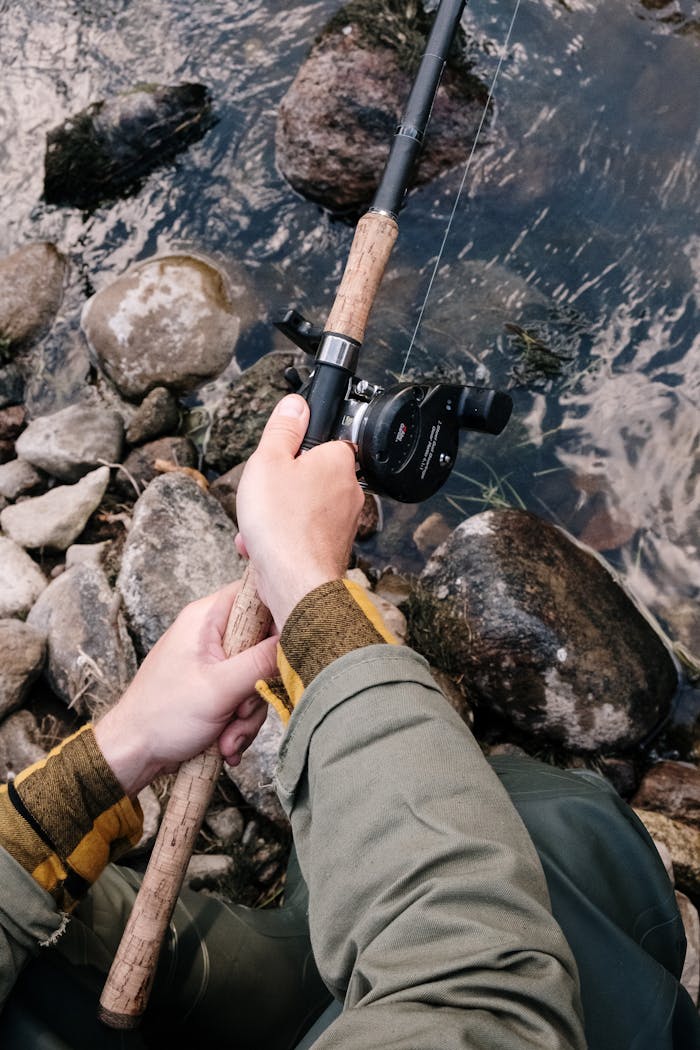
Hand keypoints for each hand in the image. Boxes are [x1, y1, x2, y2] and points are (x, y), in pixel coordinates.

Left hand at [94, 581, 278, 795]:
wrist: (133, 755)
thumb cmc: (161, 716)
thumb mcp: (219, 688)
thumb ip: (261, 662)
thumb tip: (295, 640)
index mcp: (206, 618)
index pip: (256, 594)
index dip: (278, 616)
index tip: (286, 648)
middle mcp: (211, 635)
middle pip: (263, 645)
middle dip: (259, 688)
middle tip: (240, 710)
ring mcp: (214, 663)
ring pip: (257, 678)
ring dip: (247, 714)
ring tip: (227, 735)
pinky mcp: (216, 688)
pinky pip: (245, 699)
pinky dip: (238, 724)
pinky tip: (224, 742)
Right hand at [235, 394, 364, 629]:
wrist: (295, 581)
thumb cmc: (282, 523)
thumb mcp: (268, 461)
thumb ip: (282, 430)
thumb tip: (295, 404)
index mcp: (339, 461)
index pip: (319, 443)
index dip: (291, 453)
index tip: (274, 464)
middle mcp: (350, 490)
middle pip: (307, 478)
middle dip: (278, 490)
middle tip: (262, 498)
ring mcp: (344, 522)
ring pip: (302, 508)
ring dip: (275, 517)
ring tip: (258, 528)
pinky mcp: (333, 548)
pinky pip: (303, 535)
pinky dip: (282, 539)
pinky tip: (263, 548)